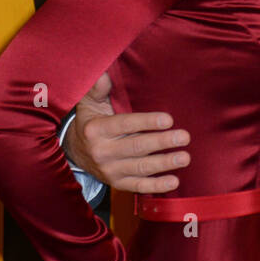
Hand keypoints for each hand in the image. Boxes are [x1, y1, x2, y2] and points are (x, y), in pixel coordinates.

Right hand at [65, 71, 190, 192]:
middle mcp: (101, 151)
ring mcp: (109, 170)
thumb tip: (104, 74)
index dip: (147, 122)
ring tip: (185, 157)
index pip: (125, 125)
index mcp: (96, 129)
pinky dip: (156, 186)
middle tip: (184, 137)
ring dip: (164, 163)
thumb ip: (98, 88)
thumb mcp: (90, 103)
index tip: (168, 119)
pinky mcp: (117, 183)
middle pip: (136, 147)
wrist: (74, 152)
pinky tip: (174, 181)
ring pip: (140, 167)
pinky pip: (138, 186)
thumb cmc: (90, 121)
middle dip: (162, 142)